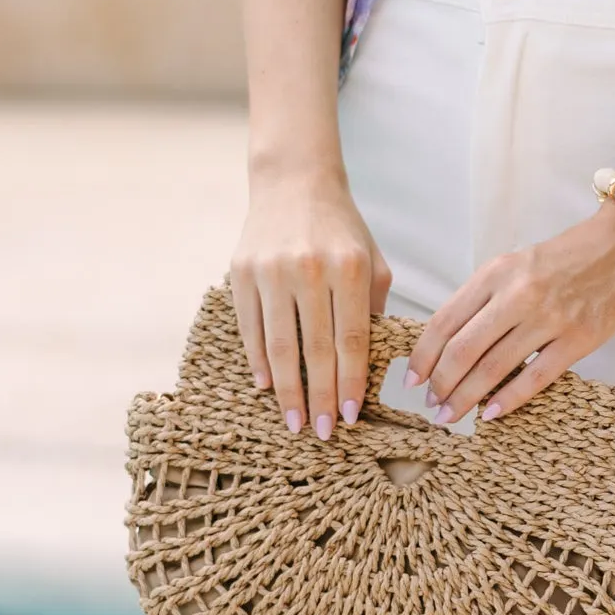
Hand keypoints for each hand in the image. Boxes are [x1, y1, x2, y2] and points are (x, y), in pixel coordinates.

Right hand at [230, 170, 390, 435]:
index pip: (351, 341)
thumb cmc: (341, 228)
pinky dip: (259, 361)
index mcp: (348, 268)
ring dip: (287, 391)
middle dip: (320, 397)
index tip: (350, 417)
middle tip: (323, 433)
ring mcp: (271, 271)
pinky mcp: (241, 272)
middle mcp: (308, 269)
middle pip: (315, 350)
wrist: (293, 182)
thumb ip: (373, 308)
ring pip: (279, 346)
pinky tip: (267, 386)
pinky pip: (250, 328)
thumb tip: (374, 365)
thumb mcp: (372, 260)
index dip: (350, 383)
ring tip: (295, 421)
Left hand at [408, 201, 614, 424]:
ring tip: (451, 415)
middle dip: (441, 383)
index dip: (423, 354)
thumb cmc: (572, 255)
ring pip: (493, 368)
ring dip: (466, 397)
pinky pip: (534, 378)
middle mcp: (518, 294)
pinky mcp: (579, 340)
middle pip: (463, 349)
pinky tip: (490, 414)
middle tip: (430, 405)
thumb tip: (454, 343)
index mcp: (497, 272)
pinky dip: (508, 400)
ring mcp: (549, 318)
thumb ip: (487, 297)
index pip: (445, 320)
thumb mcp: (518, 263)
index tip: (412, 378)